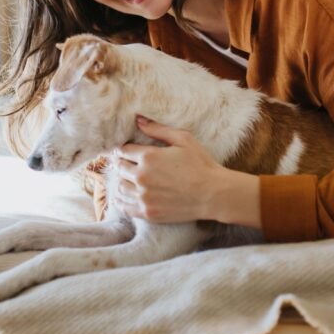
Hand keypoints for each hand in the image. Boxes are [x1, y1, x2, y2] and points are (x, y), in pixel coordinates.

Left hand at [115, 116, 259, 227]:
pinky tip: (124, 196)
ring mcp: (144, 196)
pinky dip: (121, 200)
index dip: (123, 149)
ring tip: (127, 178)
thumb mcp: (183, 139)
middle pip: (119, 168)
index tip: (125, 150)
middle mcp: (142, 177)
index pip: (123, 151)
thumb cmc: (201, 164)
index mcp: (149, 157)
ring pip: (120, 187)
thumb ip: (158, 129)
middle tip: (125, 163)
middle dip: (121, 163)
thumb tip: (138, 120)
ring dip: (121, 181)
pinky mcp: (148, 212)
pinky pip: (125, 206)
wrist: (213, 194)